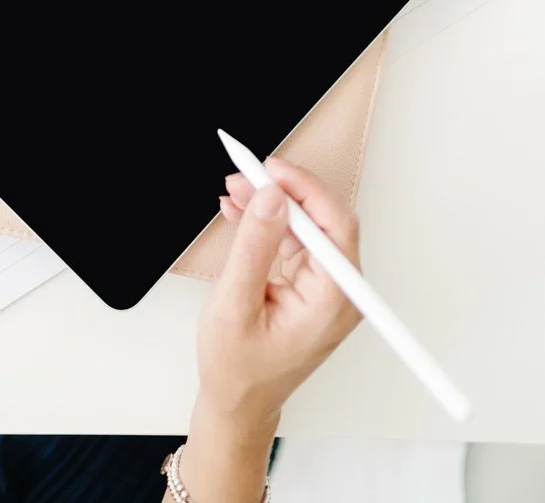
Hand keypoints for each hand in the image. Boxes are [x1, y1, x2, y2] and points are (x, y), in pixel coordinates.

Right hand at [178, 160, 360, 501]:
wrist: (236, 403)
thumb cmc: (238, 369)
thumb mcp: (235, 304)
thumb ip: (254, 246)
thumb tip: (271, 198)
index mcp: (332, 301)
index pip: (333, 225)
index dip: (303, 189)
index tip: (269, 169)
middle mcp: (338, 292)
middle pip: (322, 220)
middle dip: (282, 192)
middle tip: (244, 175)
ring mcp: (324, 289)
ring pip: (305, 226)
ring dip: (270, 204)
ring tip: (234, 190)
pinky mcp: (308, 285)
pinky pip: (293, 240)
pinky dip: (266, 222)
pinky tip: (240, 211)